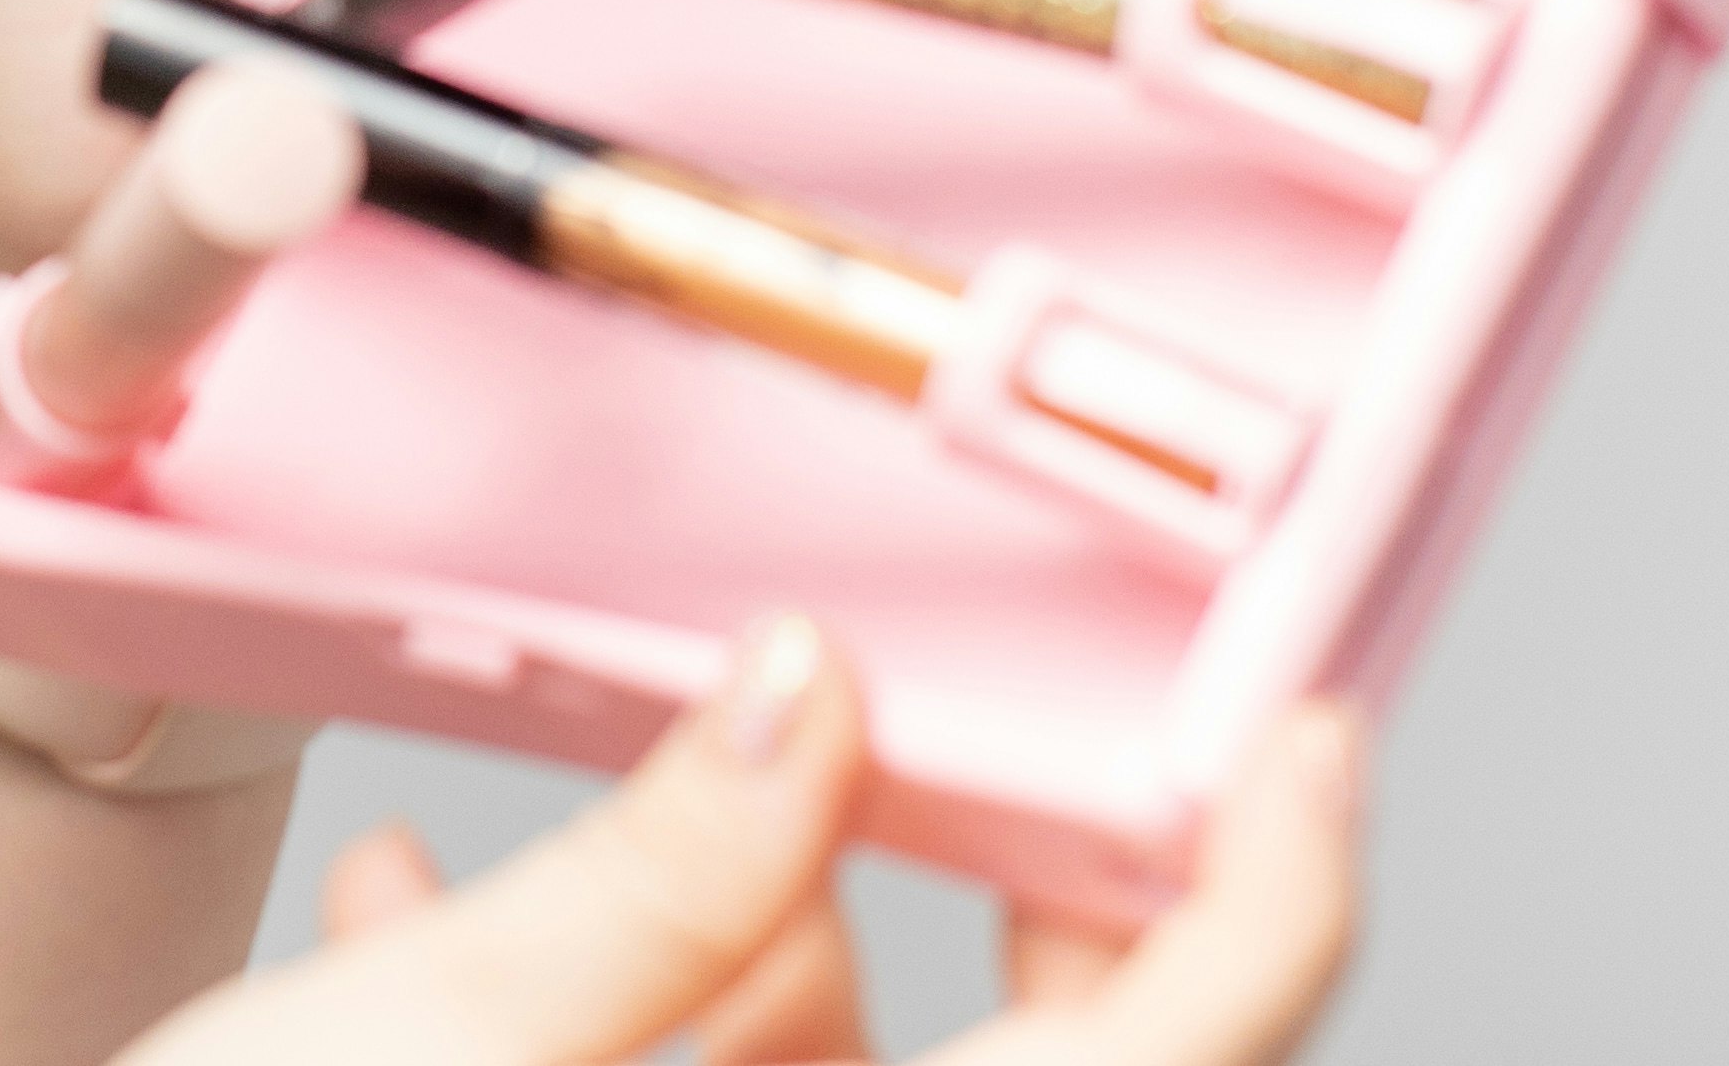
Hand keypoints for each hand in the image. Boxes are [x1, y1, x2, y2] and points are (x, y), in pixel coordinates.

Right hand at [121, 636, 1364, 1065]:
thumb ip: (651, 878)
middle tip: (960, 713)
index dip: (1275, 891)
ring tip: (599, 811)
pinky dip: (614, 1024)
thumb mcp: (422, 1052)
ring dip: (733, 942)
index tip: (1306, 733)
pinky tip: (423, 922)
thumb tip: (810, 700)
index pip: (1171, 1065)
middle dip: (997, 881)